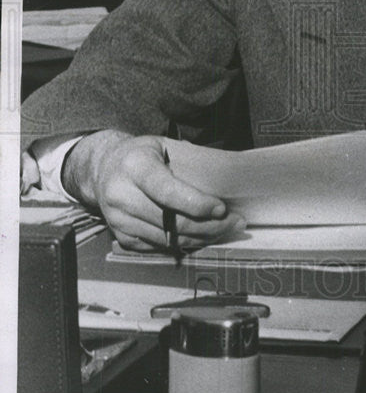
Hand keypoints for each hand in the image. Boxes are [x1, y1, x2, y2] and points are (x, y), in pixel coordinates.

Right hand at [62, 130, 243, 250]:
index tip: (221, 208)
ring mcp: (119, 219)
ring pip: (168, 239)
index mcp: (135, 166)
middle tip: (236, 221)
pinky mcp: (121, 236)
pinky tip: (202, 236)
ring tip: (226, 229)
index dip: (196, 203)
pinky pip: (159, 247)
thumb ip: (188, 161)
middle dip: (210, 225)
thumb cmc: (141, 154)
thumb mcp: (163, 144)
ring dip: (202, 237)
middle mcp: (121, 194)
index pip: (167, 190)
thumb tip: (226, 180)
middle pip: (171, 221)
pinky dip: (184, 244)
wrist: (102, 168)